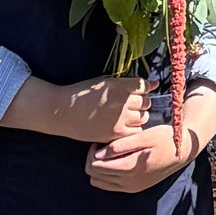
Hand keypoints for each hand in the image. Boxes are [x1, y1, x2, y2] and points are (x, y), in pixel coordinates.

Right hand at [37, 70, 153, 146]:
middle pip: (146, 102)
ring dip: (138, 115)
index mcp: (119, 86)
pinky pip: (136, 131)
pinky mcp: (115, 133)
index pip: (144, 86)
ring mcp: (120, 118)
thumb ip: (128, 83)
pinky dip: (133, 128)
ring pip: (143, 117)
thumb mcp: (105, 81)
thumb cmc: (83, 94)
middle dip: (141, 102)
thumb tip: (153, 84)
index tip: (137, 91)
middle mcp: (122, 102)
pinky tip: (123, 125)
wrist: (62, 112)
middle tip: (128, 105)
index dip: (143, 89)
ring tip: (125, 115)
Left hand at [86, 86, 215, 190]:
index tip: (101, 141)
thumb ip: (121, 145)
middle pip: (95, 175)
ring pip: (100, 182)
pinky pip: (109, 186)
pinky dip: (106, 175)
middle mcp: (129, 182)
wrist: (183, 151)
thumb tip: (98, 155)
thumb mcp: (145, 136)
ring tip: (108, 154)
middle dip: (93, 160)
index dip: (92, 153)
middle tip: (102, 146)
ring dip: (99, 168)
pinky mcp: (134, 188)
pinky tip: (115, 162)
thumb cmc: (165, 139)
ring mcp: (132, 187)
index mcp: (131, 168)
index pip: (96, 166)